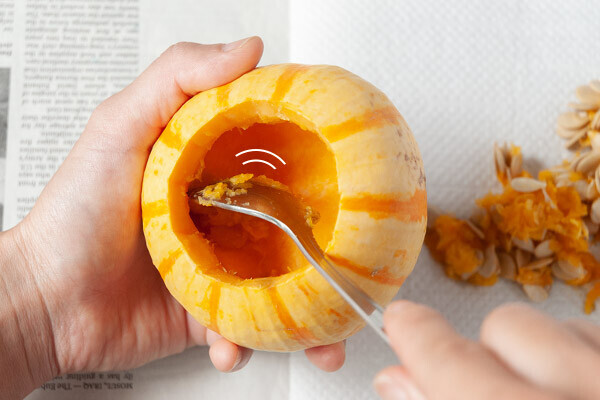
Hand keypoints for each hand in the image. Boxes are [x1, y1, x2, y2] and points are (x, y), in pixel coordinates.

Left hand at [4, 37, 344, 394]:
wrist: (47, 302)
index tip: (344, 168)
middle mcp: (221, 218)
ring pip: (280, 287)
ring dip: (304, 313)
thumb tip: (249, 50)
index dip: (311, 159)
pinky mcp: (207, 314)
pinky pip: (244, 330)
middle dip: (324, 247)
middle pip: (291, 228)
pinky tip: (229, 344)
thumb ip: (178, 79)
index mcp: (210, 172)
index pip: (275, 157)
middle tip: (347, 258)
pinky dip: (245, 344)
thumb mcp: (119, 128)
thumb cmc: (75, 215)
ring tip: (317, 328)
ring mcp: (217, 269)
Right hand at [374, 301, 599, 399]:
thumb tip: (398, 378)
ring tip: (548, 396)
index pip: (450, 360)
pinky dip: (585, 359)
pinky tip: (583, 391)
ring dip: (544, 357)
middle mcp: (584, 392)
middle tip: (490, 389)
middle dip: (491, 352)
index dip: (416, 334)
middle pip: (508, 327)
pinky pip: (598, 338)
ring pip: (563, 327)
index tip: (401, 321)